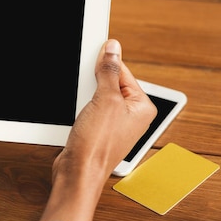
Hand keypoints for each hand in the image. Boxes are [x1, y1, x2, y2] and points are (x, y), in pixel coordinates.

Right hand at [39, 40, 156, 220]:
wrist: (79, 172)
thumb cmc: (97, 144)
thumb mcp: (106, 100)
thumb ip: (109, 72)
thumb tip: (112, 48)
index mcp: (143, 107)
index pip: (124, 72)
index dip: (105, 65)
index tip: (91, 56)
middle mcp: (132, 116)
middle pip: (110, 83)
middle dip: (94, 82)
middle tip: (87, 92)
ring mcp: (115, 125)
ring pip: (98, 96)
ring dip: (86, 97)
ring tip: (83, 109)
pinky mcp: (99, 131)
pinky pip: (90, 109)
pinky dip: (81, 107)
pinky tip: (78, 114)